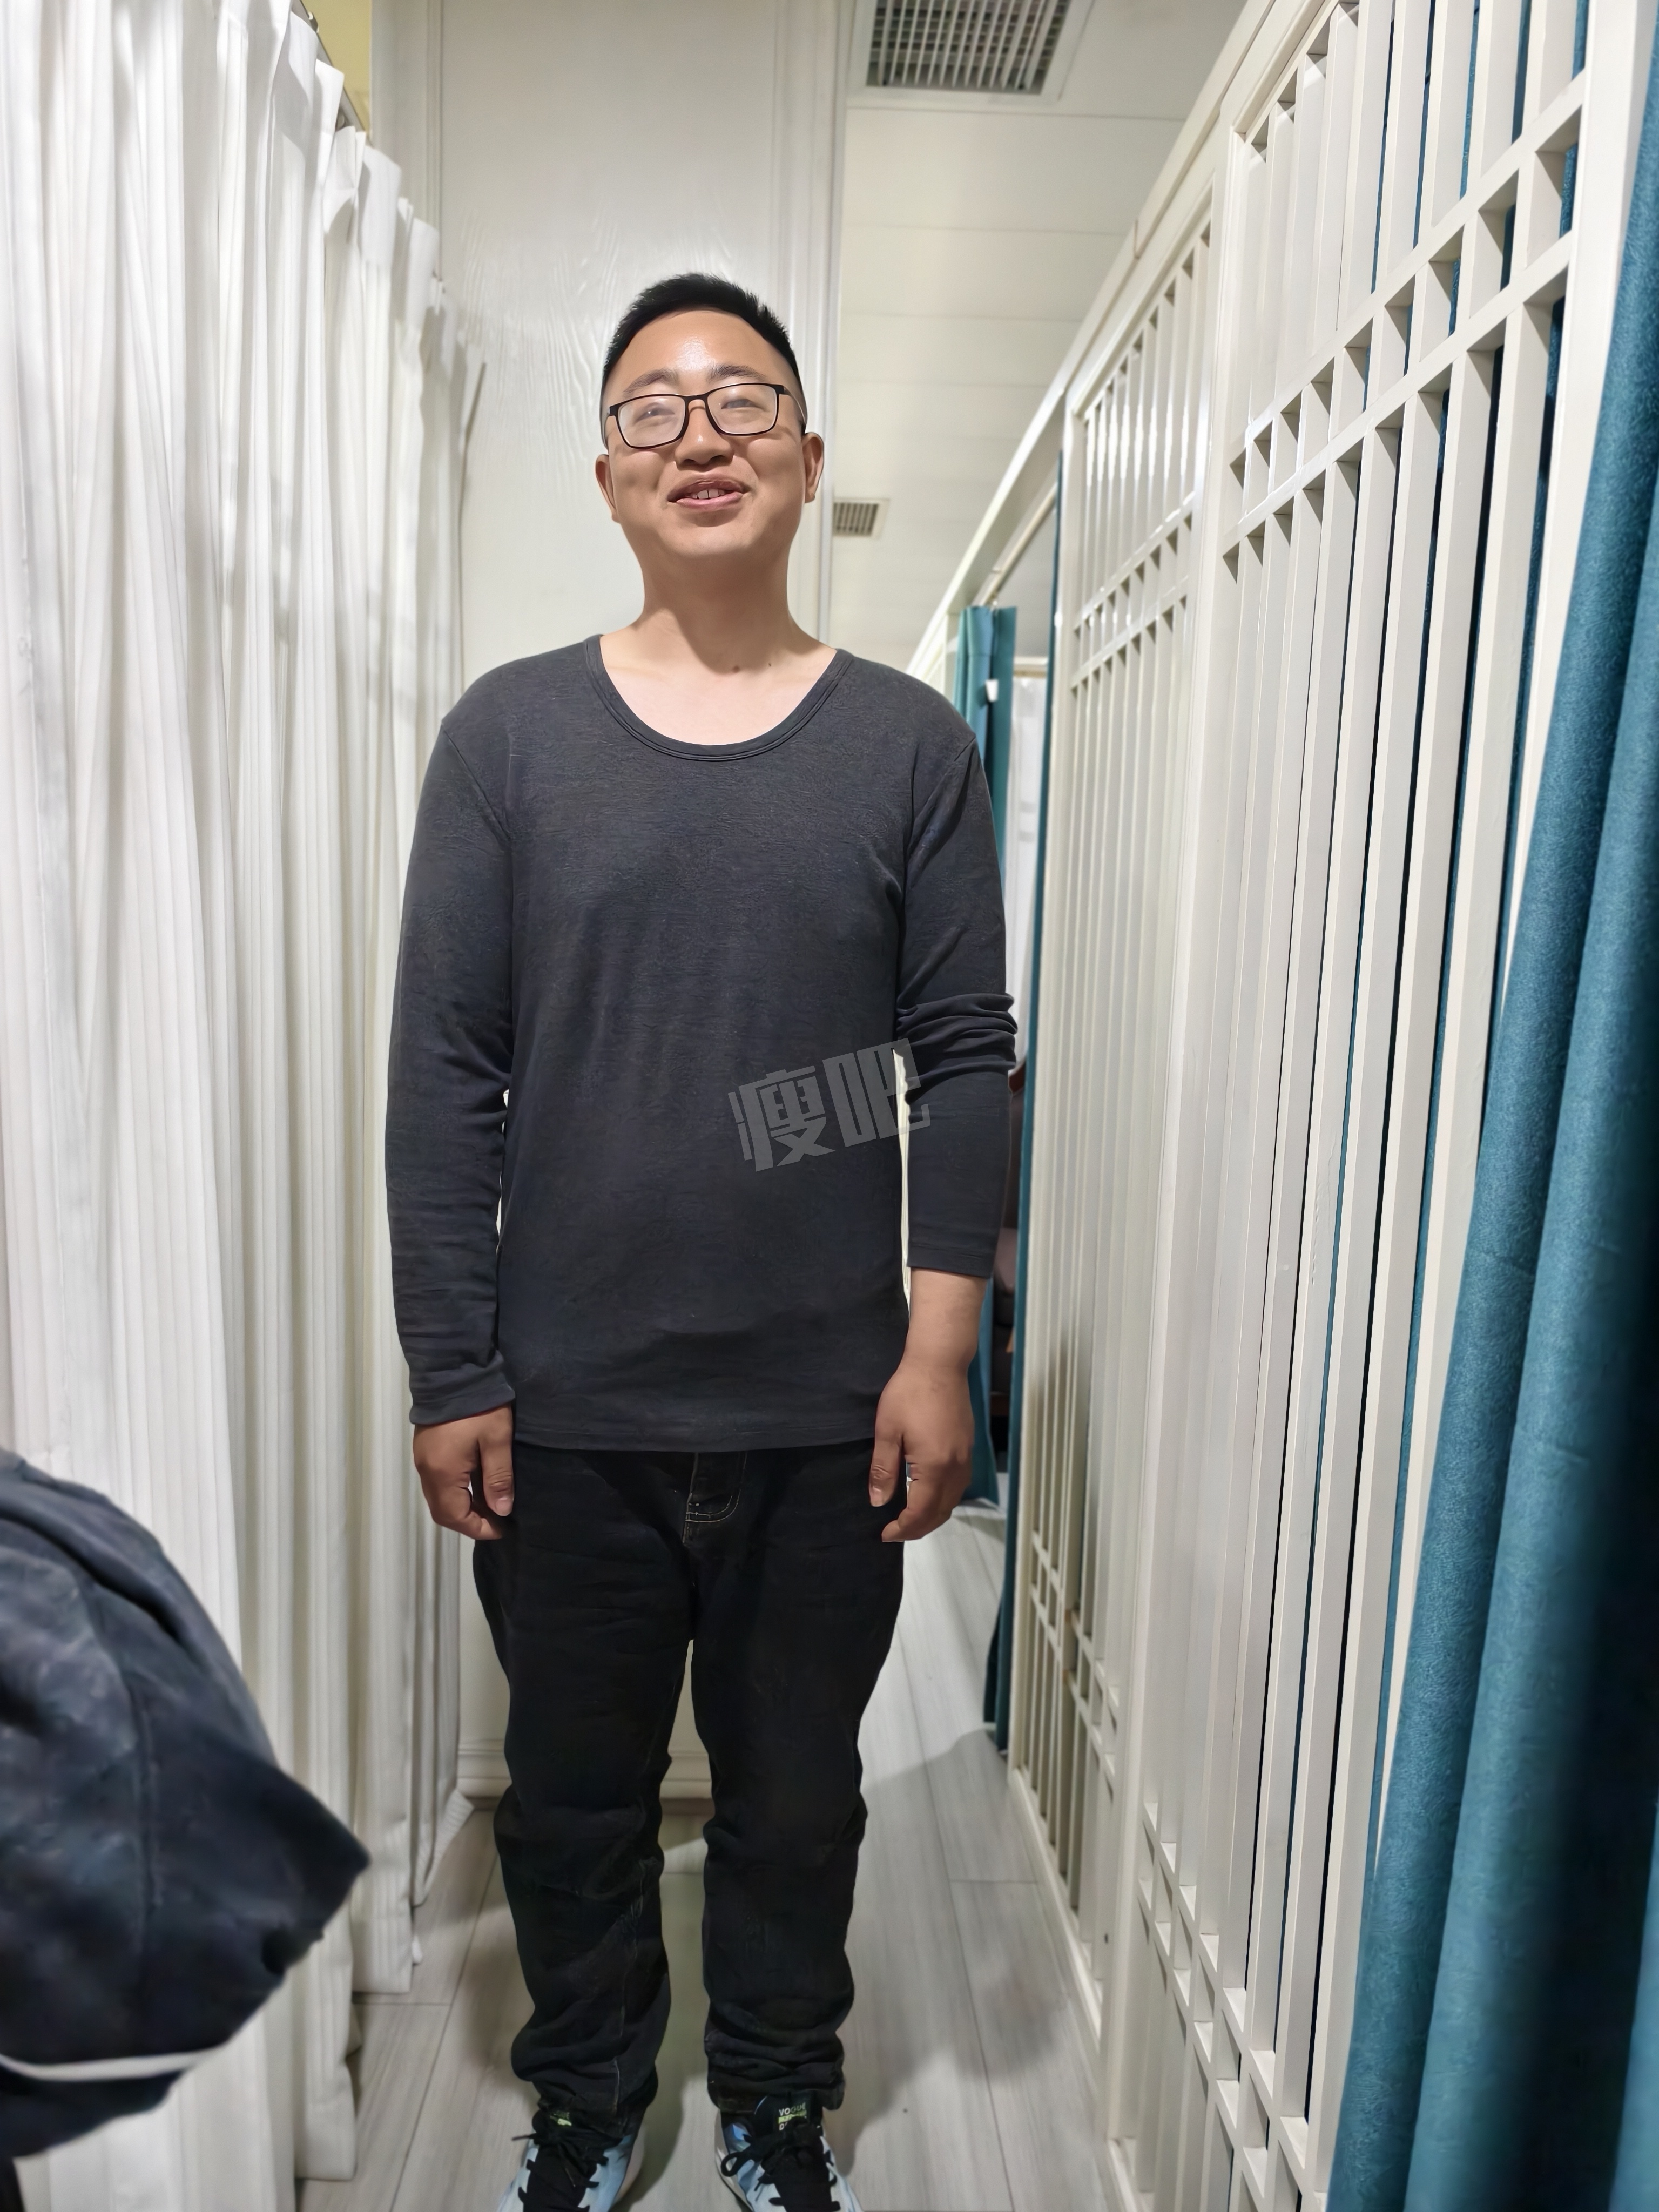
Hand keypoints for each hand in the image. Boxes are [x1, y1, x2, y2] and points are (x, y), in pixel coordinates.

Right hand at [413, 1403, 514, 1540]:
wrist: (452, 1369)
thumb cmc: (479, 1406)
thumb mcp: (497, 1440)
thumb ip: (499, 1478)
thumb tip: (502, 1511)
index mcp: (443, 1473)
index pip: (455, 1516)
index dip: (478, 1528)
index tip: (501, 1529)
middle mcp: (427, 1471)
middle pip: (443, 1511)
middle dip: (469, 1521)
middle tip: (496, 1520)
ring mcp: (423, 1459)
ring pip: (438, 1497)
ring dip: (461, 1506)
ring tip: (489, 1504)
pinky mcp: (425, 1448)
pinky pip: (437, 1482)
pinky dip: (455, 1491)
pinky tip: (475, 1484)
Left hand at [869, 1269, 985, 1542]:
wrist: (939, 1363)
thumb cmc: (908, 1393)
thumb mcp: (887, 1431)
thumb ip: (884, 1470)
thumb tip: (878, 1502)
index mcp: (934, 1466)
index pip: (921, 1512)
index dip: (903, 1529)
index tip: (885, 1534)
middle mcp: (956, 1467)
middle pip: (941, 1512)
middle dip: (918, 1528)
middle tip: (895, 1531)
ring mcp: (966, 1457)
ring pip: (953, 1501)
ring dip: (933, 1515)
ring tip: (909, 1518)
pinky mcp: (968, 1447)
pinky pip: (959, 1486)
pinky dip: (944, 1499)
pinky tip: (928, 1494)